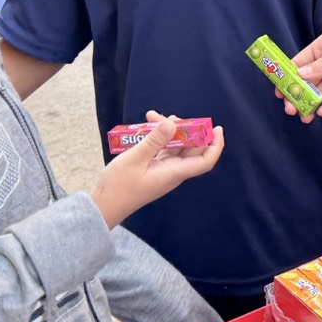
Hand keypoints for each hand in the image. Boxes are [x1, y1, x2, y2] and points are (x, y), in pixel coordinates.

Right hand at [91, 111, 224, 226]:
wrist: (103, 206)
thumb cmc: (118, 186)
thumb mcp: (135, 159)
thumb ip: (155, 140)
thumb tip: (173, 123)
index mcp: (174, 173)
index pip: (204, 161)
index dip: (214, 145)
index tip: (217, 128)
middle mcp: (172, 172)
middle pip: (190, 149)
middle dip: (185, 129)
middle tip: (171, 116)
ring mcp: (163, 170)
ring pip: (174, 146)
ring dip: (168, 131)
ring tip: (152, 115)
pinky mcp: (153, 168)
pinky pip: (162, 149)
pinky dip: (158, 138)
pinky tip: (146, 126)